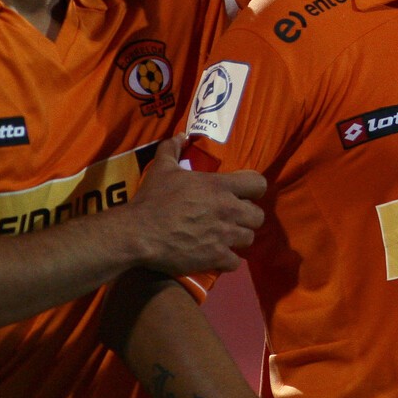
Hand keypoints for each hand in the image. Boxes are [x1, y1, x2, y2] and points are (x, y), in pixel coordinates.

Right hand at [129, 135, 266, 274]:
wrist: (139, 233)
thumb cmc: (152, 199)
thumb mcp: (162, 168)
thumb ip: (172, 148)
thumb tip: (181, 134)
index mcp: (219, 186)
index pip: (259, 184)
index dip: (253, 189)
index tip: (243, 194)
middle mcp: (228, 210)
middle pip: (259, 216)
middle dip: (248, 218)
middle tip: (233, 220)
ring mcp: (224, 235)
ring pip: (249, 239)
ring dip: (238, 240)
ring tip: (224, 239)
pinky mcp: (216, 257)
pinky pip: (235, 262)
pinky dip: (227, 261)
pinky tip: (216, 256)